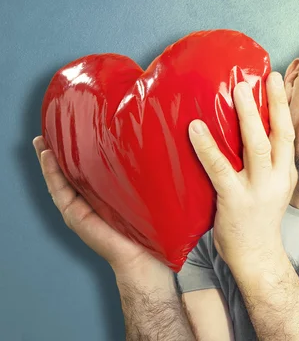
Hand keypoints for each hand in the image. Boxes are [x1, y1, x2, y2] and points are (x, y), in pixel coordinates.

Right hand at [32, 136, 160, 273]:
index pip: (97, 169)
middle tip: (56, 126)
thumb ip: (152, 177)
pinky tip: (47, 156)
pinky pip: (59, 191)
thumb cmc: (159, 230)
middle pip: (76, 172)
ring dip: (51, 158)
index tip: (84, 128)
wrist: (148, 260)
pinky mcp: (76, 216)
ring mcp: (83, 208)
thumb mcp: (154, 196)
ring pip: (62, 178)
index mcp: (113, 195)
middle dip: (65, 150)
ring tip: (44, 138)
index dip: (87, 150)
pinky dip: (51, 173)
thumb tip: (168, 145)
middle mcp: (96, 200)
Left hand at [188, 72, 297, 267]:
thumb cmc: (258, 219)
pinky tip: (195, 128)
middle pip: (280, 134)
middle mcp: (278, 178)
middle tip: (266, 77)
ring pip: (257, 146)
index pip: (289, 134)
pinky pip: (220, 168)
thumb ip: (265, 163)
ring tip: (238, 91)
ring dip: (249, 116)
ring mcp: (258, 189)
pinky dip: (208, 146)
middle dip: (275, 104)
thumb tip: (245, 131)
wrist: (257, 257)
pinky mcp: (235, 200)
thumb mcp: (272, 188)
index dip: (284, 106)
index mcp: (286, 173)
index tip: (278, 80)